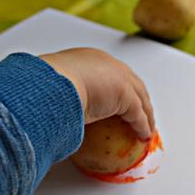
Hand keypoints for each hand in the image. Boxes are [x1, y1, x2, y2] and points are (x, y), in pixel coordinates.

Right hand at [40, 48, 154, 138]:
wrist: (53, 84)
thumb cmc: (47, 83)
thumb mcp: (56, 85)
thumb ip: (62, 92)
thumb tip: (55, 106)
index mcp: (91, 59)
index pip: (113, 73)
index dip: (120, 87)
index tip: (122, 99)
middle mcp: (109, 65)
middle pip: (133, 83)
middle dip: (139, 98)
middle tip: (142, 113)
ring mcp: (120, 78)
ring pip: (140, 98)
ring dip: (146, 114)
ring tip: (147, 128)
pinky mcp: (126, 96)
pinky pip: (138, 115)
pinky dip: (142, 126)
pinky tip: (143, 135)